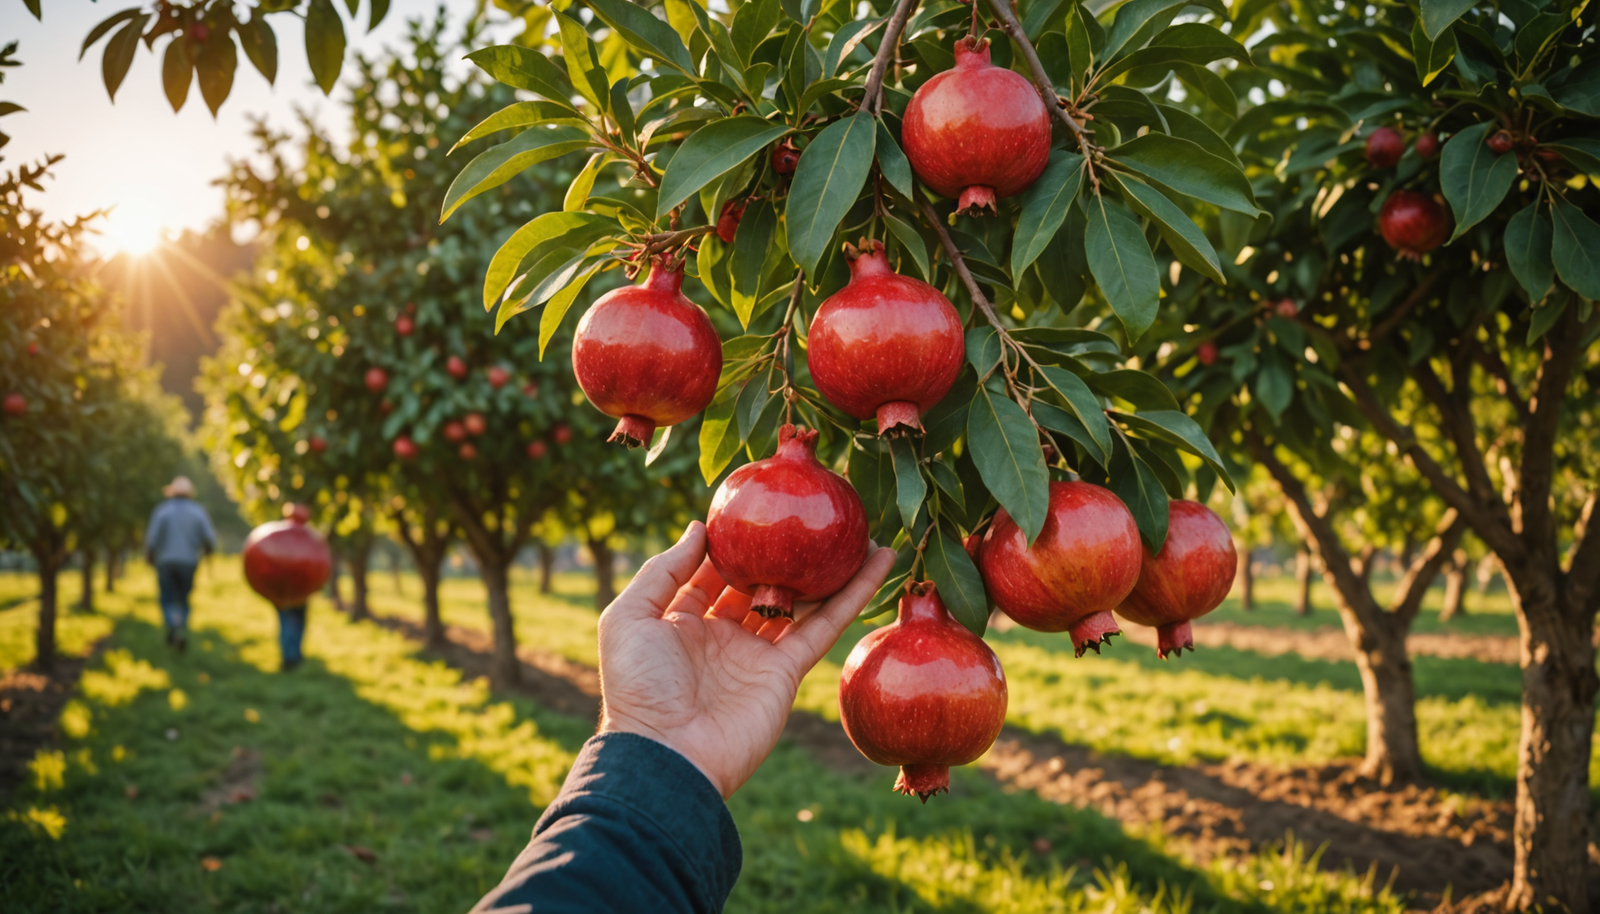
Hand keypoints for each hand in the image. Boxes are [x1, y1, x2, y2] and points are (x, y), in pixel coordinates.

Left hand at [596, 521, 895, 797]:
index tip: (756, 511)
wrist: (668, 756)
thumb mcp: (630, 618)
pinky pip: (825, 626)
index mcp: (680, 622)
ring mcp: (757, 655)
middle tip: (809, 519)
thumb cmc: (639, 687)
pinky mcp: (787, 672)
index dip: (733, 544)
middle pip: (760, 585)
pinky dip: (853, 595)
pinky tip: (876, 564)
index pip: (711, 573)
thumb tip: (699, 529)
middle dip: (782, 555)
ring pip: (800, 602)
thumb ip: (662, 570)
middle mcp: (722, 636)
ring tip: (856, 532)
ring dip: (828, 569)